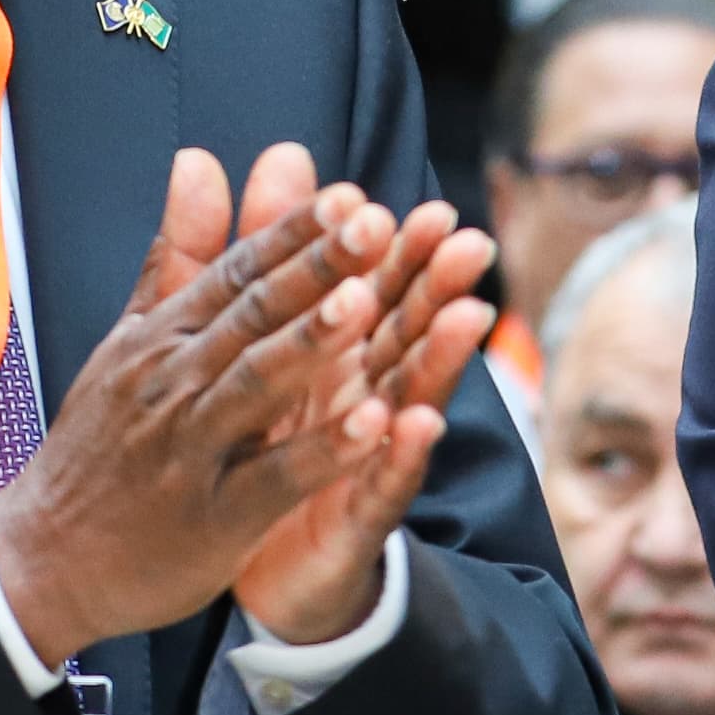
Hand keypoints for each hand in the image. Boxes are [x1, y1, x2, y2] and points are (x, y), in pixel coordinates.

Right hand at [0, 153, 401, 665]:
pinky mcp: (213, 516)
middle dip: (316, 266)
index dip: (292, 232)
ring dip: (313, 342)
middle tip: (373, 221)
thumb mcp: (129, 340)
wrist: (43, 558)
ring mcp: (191, 448)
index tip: (348, 194)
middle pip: (252, 314)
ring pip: (256, 384)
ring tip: (368, 301)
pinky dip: (322, 451)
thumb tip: (199, 159)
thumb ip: (177, 255)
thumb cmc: (101, 446)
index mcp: (164, 338)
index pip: (236, 272)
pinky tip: (374, 425)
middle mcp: (175, 382)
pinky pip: (274, 477)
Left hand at [231, 195, 500, 644]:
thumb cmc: (264, 442)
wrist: (248, 561)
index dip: (391, 248)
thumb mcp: (256, 344)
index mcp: (336, 350)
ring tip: (466, 316)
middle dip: (435, 287)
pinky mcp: (357, 515)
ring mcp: (367, 455)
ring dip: (440, 358)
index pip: (370, 286)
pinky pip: (383, 482)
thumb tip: (280, 153)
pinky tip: (415, 424)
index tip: (411, 204)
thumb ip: (264, 250)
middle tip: (465, 242)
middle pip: (405, 330)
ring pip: (409, 395)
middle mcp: (364, 392)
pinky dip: (399, 453)